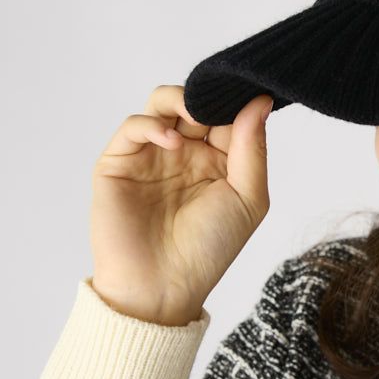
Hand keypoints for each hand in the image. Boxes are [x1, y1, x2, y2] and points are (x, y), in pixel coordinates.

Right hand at [88, 84, 274, 323]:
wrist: (162, 288)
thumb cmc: (209, 249)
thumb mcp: (248, 198)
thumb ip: (253, 148)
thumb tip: (260, 101)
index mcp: (218, 160)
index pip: (228, 114)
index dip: (238, 101)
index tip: (251, 90)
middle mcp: (185, 152)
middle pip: (195, 102)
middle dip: (210, 95)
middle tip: (221, 98)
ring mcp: (151, 155)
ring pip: (161, 104)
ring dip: (179, 99)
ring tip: (195, 113)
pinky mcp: (119, 163)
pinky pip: (133, 127)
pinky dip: (152, 125)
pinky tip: (172, 142)